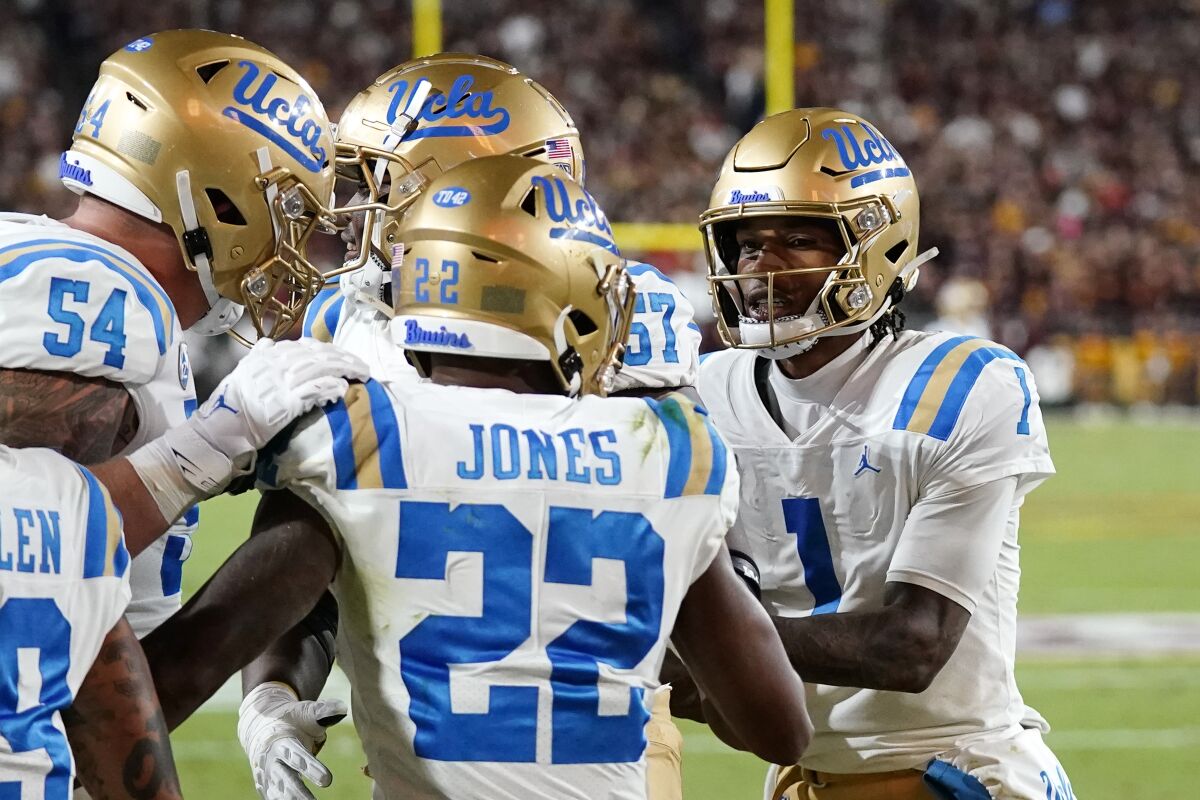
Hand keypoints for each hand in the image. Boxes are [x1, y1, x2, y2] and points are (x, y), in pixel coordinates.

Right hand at [192, 338, 367, 471]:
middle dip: (344, 359)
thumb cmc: (233, 403)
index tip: (344, 356)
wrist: (221, 428)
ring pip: (321, 369)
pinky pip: (315, 390)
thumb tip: (269, 342)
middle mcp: (276, 363)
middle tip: (362, 366)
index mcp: (267, 355)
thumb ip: (258, 355)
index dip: (329, 350)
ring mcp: (282, 381)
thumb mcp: (243, 371)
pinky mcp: (287, 401)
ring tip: (362, 374)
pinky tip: (343, 389)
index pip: (306, 346)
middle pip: (319, 355)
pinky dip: (331, 387)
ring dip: (345, 370)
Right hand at [238, 683, 347, 799]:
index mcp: (281, 742)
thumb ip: (323, 712)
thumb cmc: (292, 720)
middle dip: (299, 794)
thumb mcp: (305, 712)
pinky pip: (274, 799)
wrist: (262, 727)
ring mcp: (266, 776)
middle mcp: (270, 762)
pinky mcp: (266, 787)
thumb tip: (342, 708)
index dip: (310, 768)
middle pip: (284, 781)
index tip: (327, 780)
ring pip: (278, 794)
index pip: (296, 757)